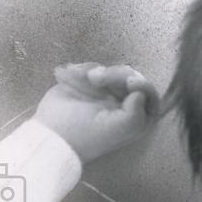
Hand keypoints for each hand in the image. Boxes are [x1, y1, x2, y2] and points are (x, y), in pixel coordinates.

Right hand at [34, 62, 162, 162]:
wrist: (52, 133)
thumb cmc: (87, 134)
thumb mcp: (118, 128)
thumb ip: (136, 113)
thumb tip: (140, 94)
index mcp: (136, 118)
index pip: (149, 94)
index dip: (143, 85)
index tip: (130, 82)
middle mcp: (124, 105)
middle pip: (131, 77)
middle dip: (115, 75)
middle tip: (95, 79)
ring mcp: (106, 93)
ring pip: (112, 70)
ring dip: (96, 71)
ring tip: (82, 78)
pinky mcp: (89, 85)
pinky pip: (93, 67)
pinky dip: (82, 69)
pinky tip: (72, 75)